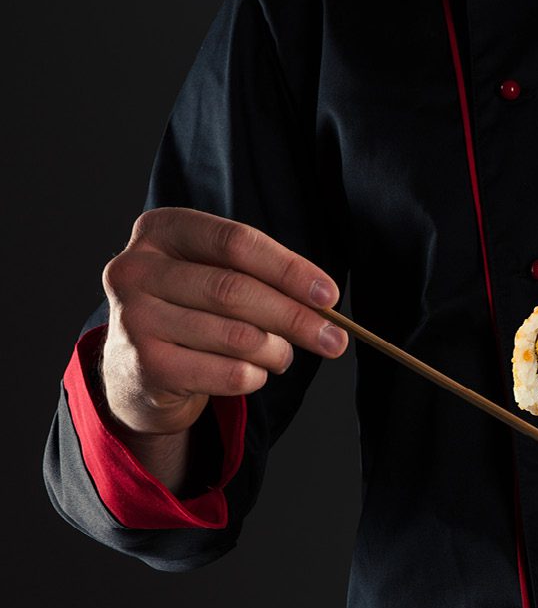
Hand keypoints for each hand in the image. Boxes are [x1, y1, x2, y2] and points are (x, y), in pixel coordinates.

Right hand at [100, 208, 347, 439]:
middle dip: (295, 318)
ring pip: (236, 337)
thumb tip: (324, 301)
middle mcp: (135, 269)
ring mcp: (133, 319)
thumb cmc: (192, 312)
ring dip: (276, 351)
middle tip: (335, 339)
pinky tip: (252, 374)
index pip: (236, 241)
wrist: (138, 372)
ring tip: (282, 356)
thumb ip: (259, 277)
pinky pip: (227, 373)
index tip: (330, 295)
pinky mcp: (145, 366)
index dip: (288, 269)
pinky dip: (255, 377)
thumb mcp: (213, 276)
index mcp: (161, 230)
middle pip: (235, 290)